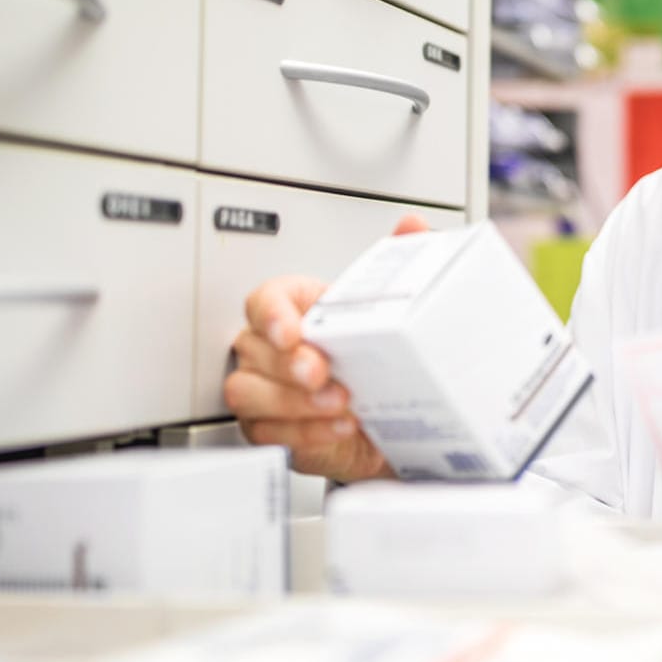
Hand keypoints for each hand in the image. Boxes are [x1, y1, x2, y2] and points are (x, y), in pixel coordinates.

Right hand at [223, 214, 430, 481]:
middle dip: (288, 364)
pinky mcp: (269, 428)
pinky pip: (268, 433)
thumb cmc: (373, 352)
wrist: (386, 407)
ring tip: (340, 403)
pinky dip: (305, 434)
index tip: (292, 331)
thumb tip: (412, 226)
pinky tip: (338, 427)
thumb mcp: (389, 306)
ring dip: (295, 402)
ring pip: (249, 393)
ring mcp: (262, 387)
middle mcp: (267, 347)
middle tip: (323, 372)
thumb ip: (399, 261)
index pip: (262, 300)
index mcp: (292, 307)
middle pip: (253, 349)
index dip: (271, 314)